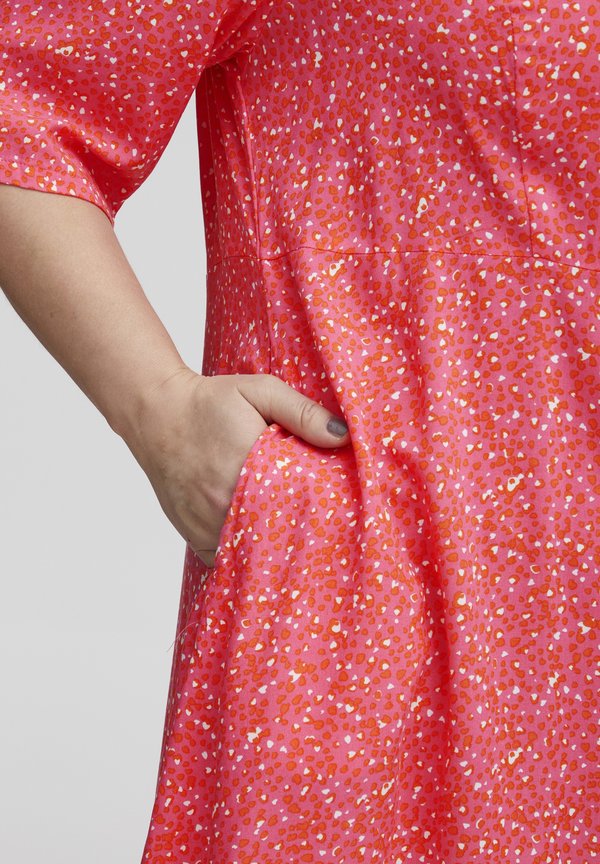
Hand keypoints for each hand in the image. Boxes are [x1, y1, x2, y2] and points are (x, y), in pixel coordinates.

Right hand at [122, 367, 349, 567]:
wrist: (156, 416)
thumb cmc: (210, 402)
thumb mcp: (259, 392)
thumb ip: (302, 413)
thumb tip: (343, 435)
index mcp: (247, 465)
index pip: (298, 500)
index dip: (321, 506)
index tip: (339, 507)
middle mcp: (224, 501)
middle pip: (279, 531)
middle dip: (302, 528)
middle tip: (326, 527)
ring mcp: (207, 524)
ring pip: (254, 550)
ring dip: (274, 544)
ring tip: (296, 535)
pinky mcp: (195, 537)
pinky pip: (229, 559)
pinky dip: (246, 553)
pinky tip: (261, 539)